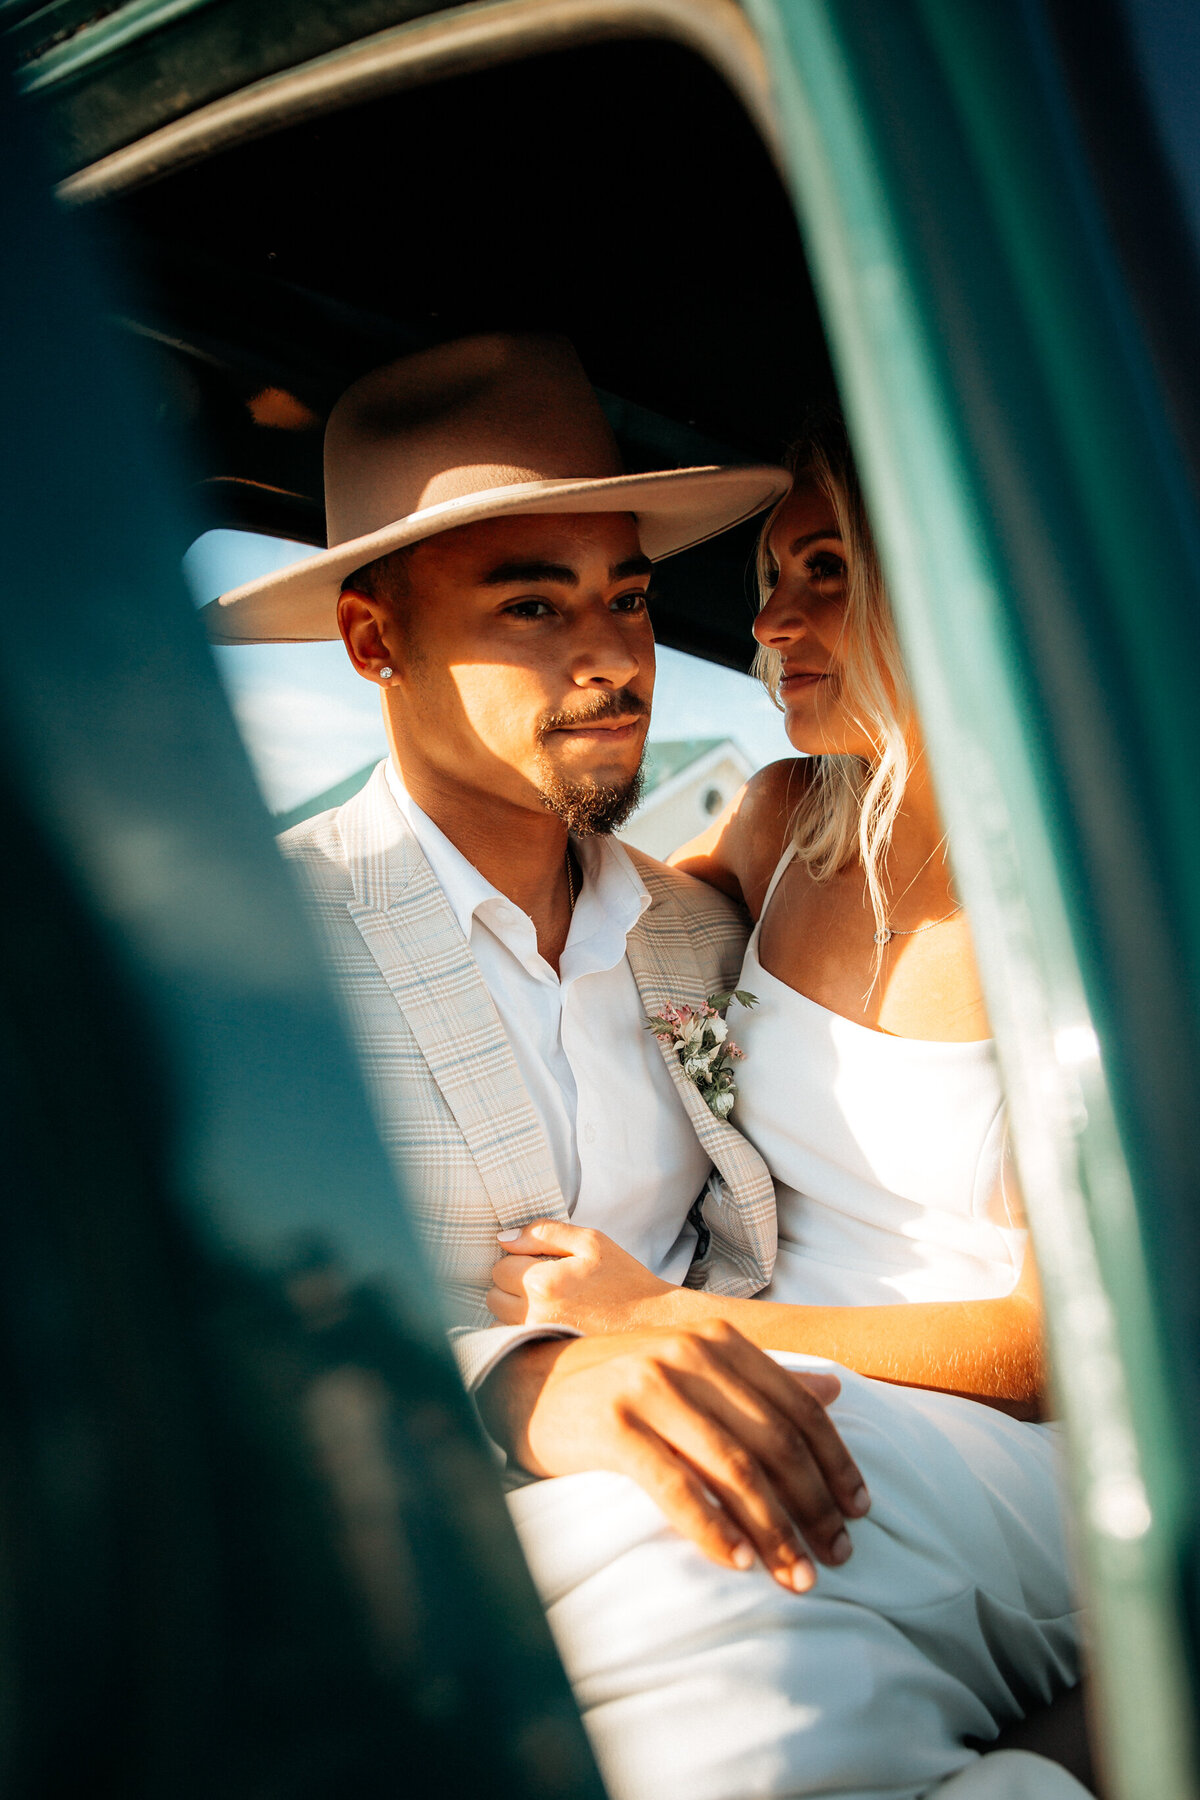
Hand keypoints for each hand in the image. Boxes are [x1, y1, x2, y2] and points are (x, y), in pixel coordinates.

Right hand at [477, 1322, 869, 1592]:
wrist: (529, 1387)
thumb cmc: (621, 1384)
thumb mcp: (694, 1371)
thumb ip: (762, 1380)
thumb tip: (835, 1389)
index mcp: (717, 1341)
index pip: (796, 1405)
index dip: (834, 1461)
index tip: (858, 1510)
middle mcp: (688, 1355)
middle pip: (772, 1440)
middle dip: (812, 1506)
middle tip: (835, 1557)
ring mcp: (649, 1387)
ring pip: (732, 1467)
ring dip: (772, 1530)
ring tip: (795, 1575)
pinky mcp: (614, 1425)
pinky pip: (677, 1487)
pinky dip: (713, 1529)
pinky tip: (738, 1561)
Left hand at [489, 1219, 672, 1331]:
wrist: (652, 1322)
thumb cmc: (623, 1277)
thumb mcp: (590, 1241)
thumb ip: (544, 1232)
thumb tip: (503, 1238)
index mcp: (543, 1282)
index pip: (500, 1267)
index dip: (517, 1259)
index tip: (539, 1262)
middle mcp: (535, 1314)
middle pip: (493, 1295)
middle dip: (510, 1284)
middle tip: (541, 1280)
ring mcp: (539, 1339)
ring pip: (498, 1319)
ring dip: (512, 1308)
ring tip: (545, 1301)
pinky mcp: (545, 1355)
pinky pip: (512, 1340)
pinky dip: (519, 1329)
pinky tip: (545, 1320)